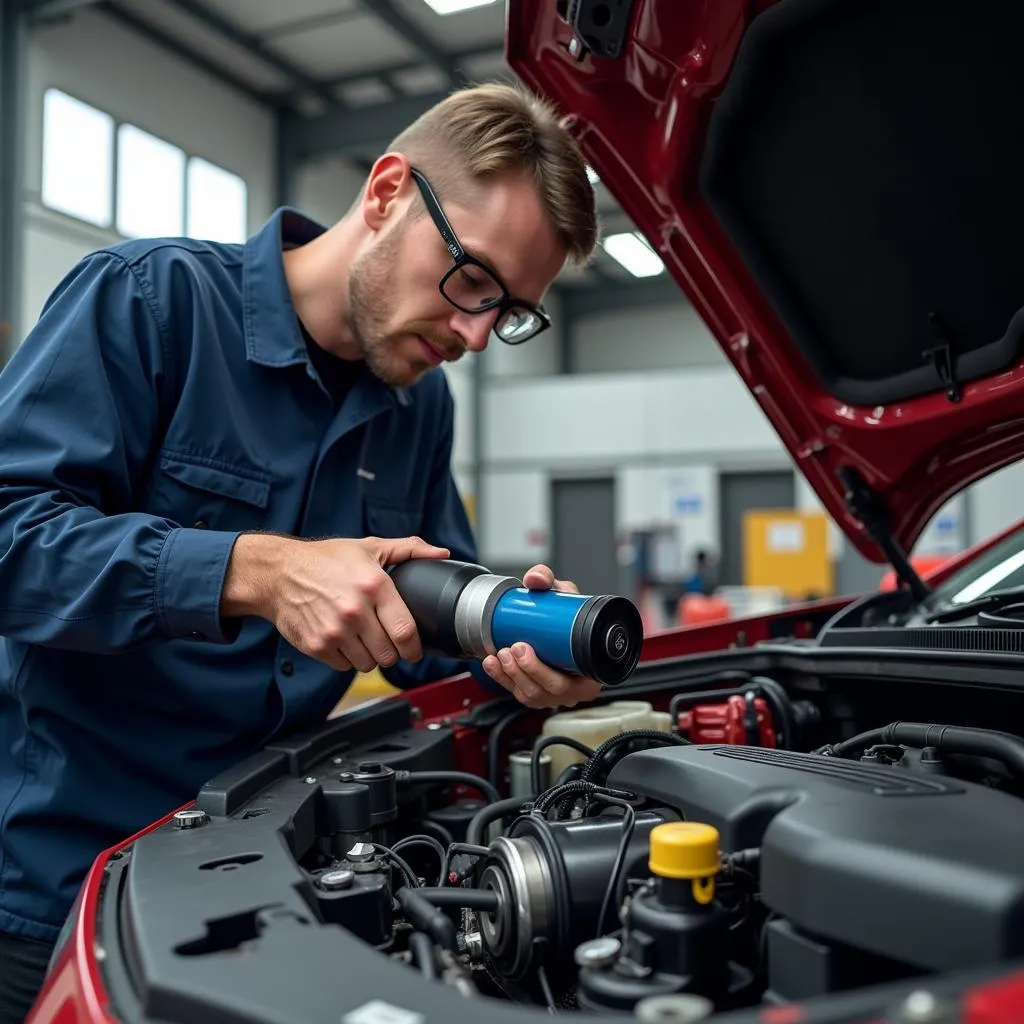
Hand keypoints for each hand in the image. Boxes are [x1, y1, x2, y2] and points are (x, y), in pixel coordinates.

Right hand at [223, 533, 448, 672]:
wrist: (278, 573)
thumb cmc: (325, 560)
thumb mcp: (369, 548)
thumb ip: (409, 550)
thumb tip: (441, 554)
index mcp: (374, 585)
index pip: (406, 632)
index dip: (414, 648)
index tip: (414, 650)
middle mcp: (355, 610)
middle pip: (389, 654)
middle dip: (391, 651)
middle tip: (384, 639)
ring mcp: (334, 631)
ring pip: (367, 664)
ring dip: (369, 656)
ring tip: (362, 637)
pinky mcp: (316, 645)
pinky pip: (344, 666)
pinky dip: (347, 658)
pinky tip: (342, 639)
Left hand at [481, 564, 602, 708]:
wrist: (555, 620)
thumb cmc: (567, 615)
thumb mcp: (563, 594)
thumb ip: (548, 580)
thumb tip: (535, 579)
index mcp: (590, 669)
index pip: (574, 683)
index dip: (545, 671)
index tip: (527, 648)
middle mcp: (574, 687)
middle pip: (549, 690)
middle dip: (526, 670)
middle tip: (513, 647)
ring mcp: (554, 693)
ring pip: (531, 694)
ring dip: (512, 675)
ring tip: (501, 654)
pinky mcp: (535, 693)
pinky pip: (517, 692)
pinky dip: (502, 678)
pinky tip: (492, 664)